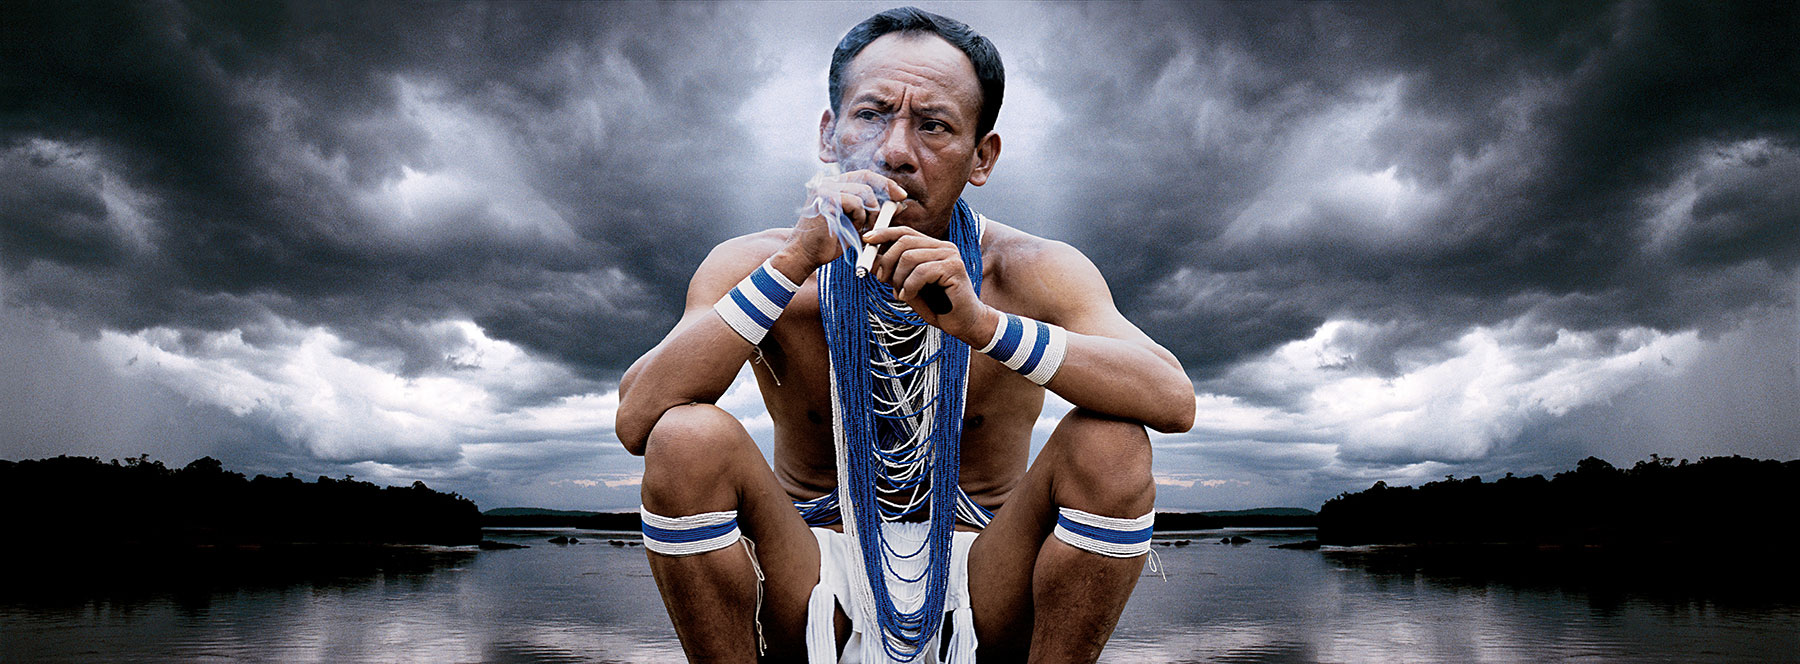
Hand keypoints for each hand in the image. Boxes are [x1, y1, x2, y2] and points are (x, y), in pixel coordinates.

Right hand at [777, 170, 906, 272]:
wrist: (805, 255)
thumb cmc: (830, 243)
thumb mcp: (858, 225)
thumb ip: (876, 212)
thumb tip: (900, 204)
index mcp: (835, 185)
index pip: (865, 175)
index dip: (885, 183)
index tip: (901, 195)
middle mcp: (828, 182)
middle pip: (866, 177)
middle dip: (885, 192)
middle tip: (894, 208)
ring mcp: (824, 188)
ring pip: (863, 192)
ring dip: (870, 213)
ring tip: (863, 228)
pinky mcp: (824, 198)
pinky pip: (854, 202)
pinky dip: (859, 217)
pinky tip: (852, 228)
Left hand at [861, 224, 995, 339]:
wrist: (963, 323)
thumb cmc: (937, 306)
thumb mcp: (908, 286)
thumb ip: (894, 272)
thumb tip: (871, 260)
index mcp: (932, 247)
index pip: (905, 232)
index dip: (884, 234)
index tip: (866, 240)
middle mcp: (943, 247)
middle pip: (904, 241)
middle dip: (886, 260)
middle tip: (881, 279)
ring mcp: (950, 256)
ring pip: (910, 257)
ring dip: (898, 278)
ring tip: (901, 293)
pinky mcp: (954, 268)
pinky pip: (921, 272)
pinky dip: (909, 286)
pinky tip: (909, 296)